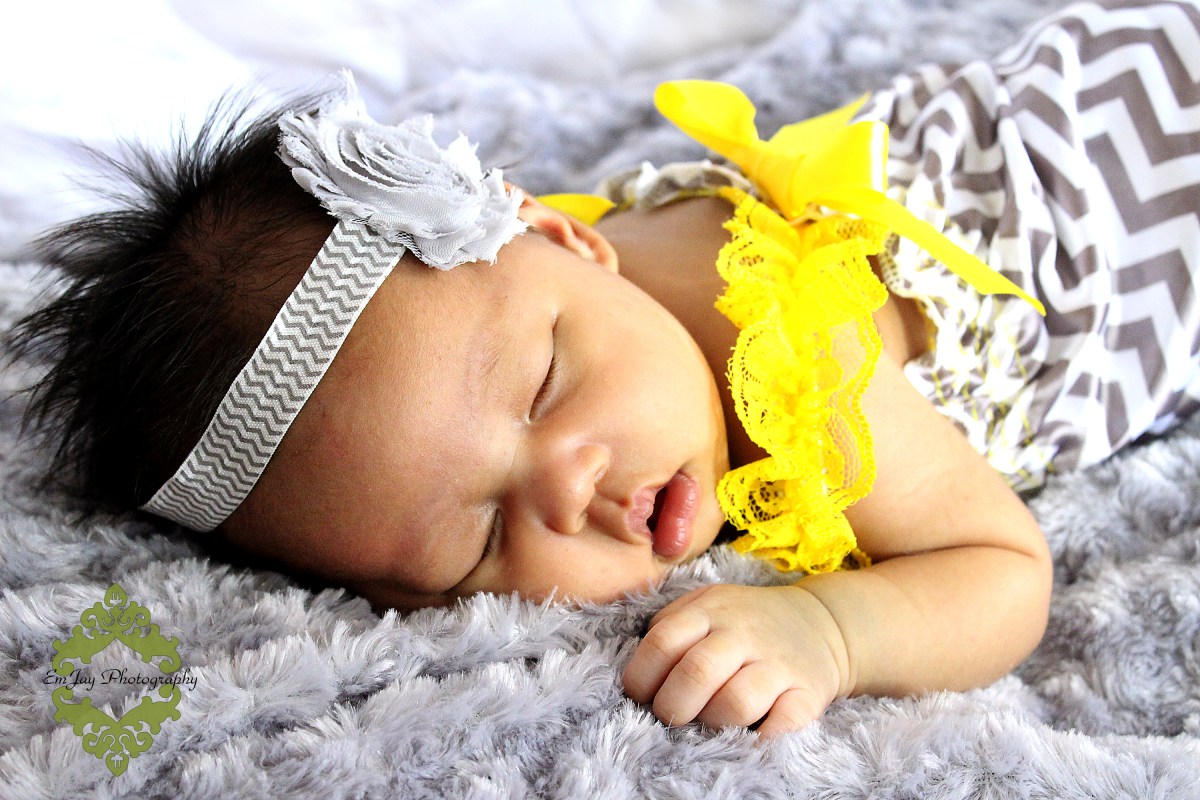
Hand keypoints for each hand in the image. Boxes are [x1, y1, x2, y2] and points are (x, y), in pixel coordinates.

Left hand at [622, 583, 850, 736]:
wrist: (821, 622)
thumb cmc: (746, 621)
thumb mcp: (707, 604)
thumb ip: (670, 626)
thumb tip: (637, 667)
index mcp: (710, 610)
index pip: (662, 642)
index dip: (641, 676)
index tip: (640, 696)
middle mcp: (743, 633)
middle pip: (696, 672)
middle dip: (672, 706)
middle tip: (671, 716)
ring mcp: (777, 663)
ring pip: (737, 702)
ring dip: (713, 722)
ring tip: (710, 721)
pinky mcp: (807, 692)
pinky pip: (784, 723)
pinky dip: (762, 739)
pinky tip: (749, 737)